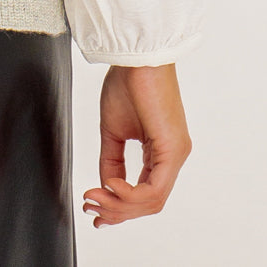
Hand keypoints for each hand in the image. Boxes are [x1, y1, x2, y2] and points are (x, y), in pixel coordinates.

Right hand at [82, 62, 191, 227]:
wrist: (136, 55)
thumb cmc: (127, 82)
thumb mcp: (113, 129)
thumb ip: (111, 160)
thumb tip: (104, 186)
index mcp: (162, 152)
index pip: (145, 193)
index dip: (119, 208)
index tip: (94, 210)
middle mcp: (174, 157)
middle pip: (149, 203)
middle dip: (116, 211)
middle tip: (90, 208)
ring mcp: (176, 154)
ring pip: (152, 201)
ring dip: (120, 206)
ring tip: (94, 197)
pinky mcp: (173, 149)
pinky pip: (154, 188)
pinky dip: (130, 193)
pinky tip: (110, 184)